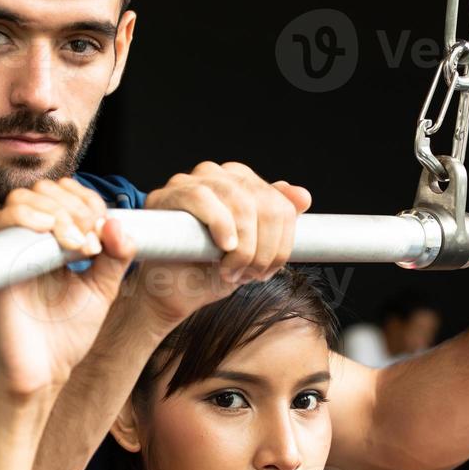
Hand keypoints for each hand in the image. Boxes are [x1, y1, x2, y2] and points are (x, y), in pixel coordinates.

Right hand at [0, 178, 137, 398]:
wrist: (44, 371)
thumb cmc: (67, 334)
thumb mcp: (102, 289)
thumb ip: (116, 256)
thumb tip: (119, 223)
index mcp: (54, 242)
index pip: (65, 194)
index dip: (88, 200)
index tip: (104, 228)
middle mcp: (28, 241)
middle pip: (44, 190)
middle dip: (76, 207)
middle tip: (91, 242)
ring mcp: (8, 250)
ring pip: (22, 200)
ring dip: (57, 213)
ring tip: (77, 244)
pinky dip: (27, 219)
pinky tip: (52, 236)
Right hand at [133, 161, 310, 325]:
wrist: (175, 294)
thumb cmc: (211, 270)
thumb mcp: (255, 250)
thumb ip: (278, 221)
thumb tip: (303, 196)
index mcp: (241, 182)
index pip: (279, 202)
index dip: (280, 242)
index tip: (267, 270)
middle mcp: (217, 175)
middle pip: (262, 200)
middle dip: (263, 247)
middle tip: (250, 274)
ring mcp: (189, 181)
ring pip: (237, 199)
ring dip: (244, 244)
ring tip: (232, 269)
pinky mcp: (165, 195)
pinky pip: (201, 197)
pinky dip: (220, 224)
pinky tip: (224, 247)